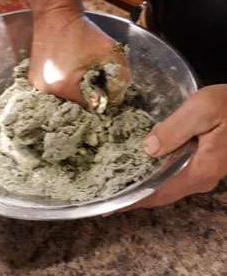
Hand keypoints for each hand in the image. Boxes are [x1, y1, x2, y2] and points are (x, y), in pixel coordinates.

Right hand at [29, 11, 130, 105]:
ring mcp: (36, 85)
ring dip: (74, 88)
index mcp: (63, 87)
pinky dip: (62, 83)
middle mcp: (46, 90)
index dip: (100, 94)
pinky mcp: (33, 79)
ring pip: (63, 97)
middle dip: (86, 92)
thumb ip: (121, 78)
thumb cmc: (83, 31)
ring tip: (76, 68)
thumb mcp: (111, 52)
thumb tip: (117, 98)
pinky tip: (66, 68)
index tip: (102, 79)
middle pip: (75, 103)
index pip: (89, 104)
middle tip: (90, 73)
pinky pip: (53, 89)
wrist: (55, 14)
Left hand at [119, 85, 226, 210]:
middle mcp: (201, 178)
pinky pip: (175, 173)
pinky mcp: (205, 163)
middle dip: (135, 193)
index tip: (112, 205)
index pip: (159, 193)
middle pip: (162, 193)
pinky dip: (157, 173)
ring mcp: (204, 172)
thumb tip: (149, 149)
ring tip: (120, 177)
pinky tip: (144, 162)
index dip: (134, 199)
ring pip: (168, 184)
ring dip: (145, 183)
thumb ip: (174, 129)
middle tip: (110, 189)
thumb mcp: (202, 110)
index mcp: (198, 171)